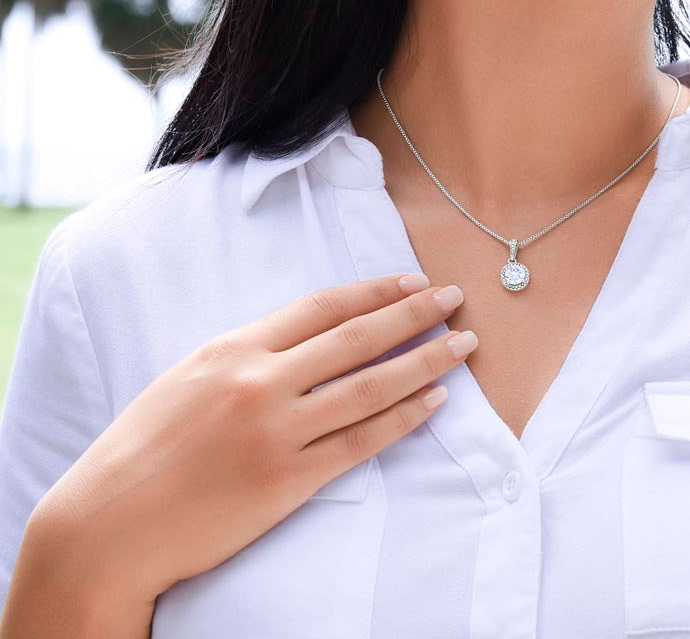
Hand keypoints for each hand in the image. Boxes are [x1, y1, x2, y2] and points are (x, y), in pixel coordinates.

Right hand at [32, 273, 474, 600]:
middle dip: (414, 314)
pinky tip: (434, 402)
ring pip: (371, 387)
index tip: (413, 281)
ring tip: (463, 347)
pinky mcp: (289, 481)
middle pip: (358, 338)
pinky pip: (362, 442)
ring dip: (425, 362)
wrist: (109, 524)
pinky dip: (403, 418)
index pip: (323, 307)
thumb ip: (250, 352)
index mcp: (235, 348)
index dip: (375, 291)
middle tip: (456, 299)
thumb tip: (310, 335)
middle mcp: (262, 382)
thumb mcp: (190, 376)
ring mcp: (278, 433)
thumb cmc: (143, 445)